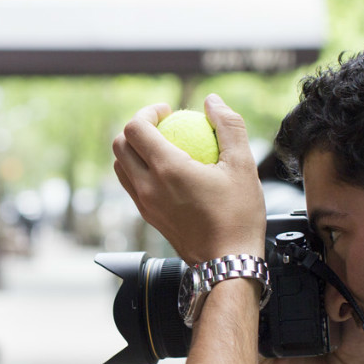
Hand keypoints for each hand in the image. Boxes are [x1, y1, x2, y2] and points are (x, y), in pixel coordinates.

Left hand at [112, 95, 266, 263]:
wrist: (228, 262)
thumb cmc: (239, 217)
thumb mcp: (243, 165)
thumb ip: (229, 126)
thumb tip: (212, 101)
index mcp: (168, 170)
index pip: (136, 128)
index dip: (147, 112)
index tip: (168, 111)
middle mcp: (148, 187)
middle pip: (120, 145)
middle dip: (135, 128)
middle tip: (161, 125)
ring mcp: (145, 205)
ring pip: (121, 167)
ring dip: (134, 150)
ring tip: (161, 147)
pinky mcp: (149, 218)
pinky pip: (132, 186)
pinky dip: (141, 172)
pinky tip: (168, 173)